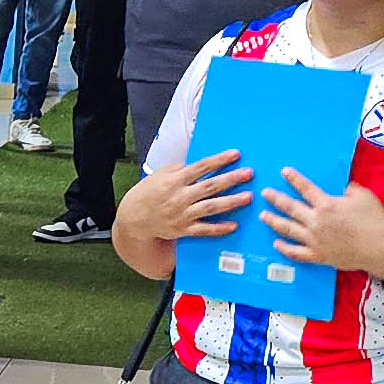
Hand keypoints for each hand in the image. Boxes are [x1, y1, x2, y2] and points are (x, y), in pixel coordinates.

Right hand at [117, 149, 250, 244]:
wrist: (135, 219)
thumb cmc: (148, 194)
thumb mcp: (160, 174)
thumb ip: (180, 169)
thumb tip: (200, 165)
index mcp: (175, 180)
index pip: (201, 167)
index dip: (219, 160)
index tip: (235, 154)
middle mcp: (180, 197)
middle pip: (210, 186)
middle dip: (231, 179)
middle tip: (249, 174)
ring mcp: (182, 214)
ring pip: (211, 207)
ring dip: (231, 202)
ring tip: (248, 197)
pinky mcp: (184, 229)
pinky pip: (204, 230)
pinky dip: (219, 228)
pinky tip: (234, 225)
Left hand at [261, 167, 383, 276]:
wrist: (382, 248)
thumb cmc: (375, 221)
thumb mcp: (363, 196)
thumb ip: (350, 189)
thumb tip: (344, 189)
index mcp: (326, 205)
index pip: (305, 188)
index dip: (293, 179)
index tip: (283, 172)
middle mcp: (316, 222)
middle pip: (290, 208)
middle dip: (275, 199)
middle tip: (264, 193)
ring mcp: (315, 240)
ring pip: (288, 229)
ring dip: (273, 221)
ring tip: (263, 216)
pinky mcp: (318, 256)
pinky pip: (296, 253)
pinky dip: (284, 248)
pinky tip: (276, 244)